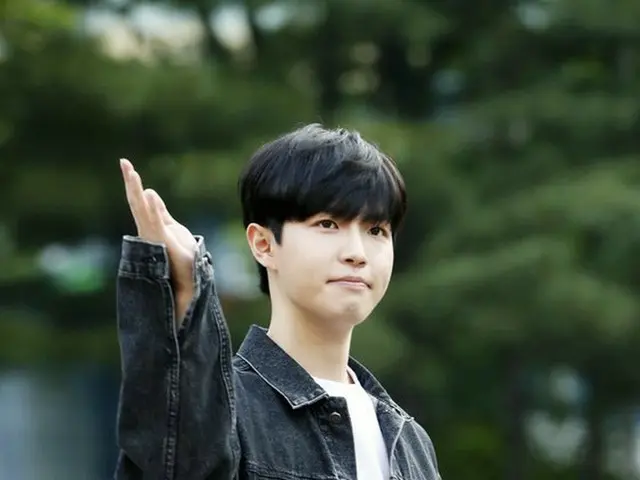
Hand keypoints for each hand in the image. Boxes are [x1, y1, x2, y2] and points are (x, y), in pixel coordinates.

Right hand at [120, 158, 197, 294]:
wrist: (188, 279)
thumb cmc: (181, 257)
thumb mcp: (172, 228)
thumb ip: (161, 212)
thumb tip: (150, 193)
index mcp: (150, 225)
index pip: (139, 200)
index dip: (133, 183)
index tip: (127, 164)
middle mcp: (148, 230)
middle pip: (137, 202)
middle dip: (130, 182)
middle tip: (124, 162)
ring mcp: (153, 236)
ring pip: (143, 210)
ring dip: (137, 191)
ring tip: (132, 173)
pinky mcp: (162, 241)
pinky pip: (156, 222)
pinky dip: (153, 209)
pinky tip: (149, 194)